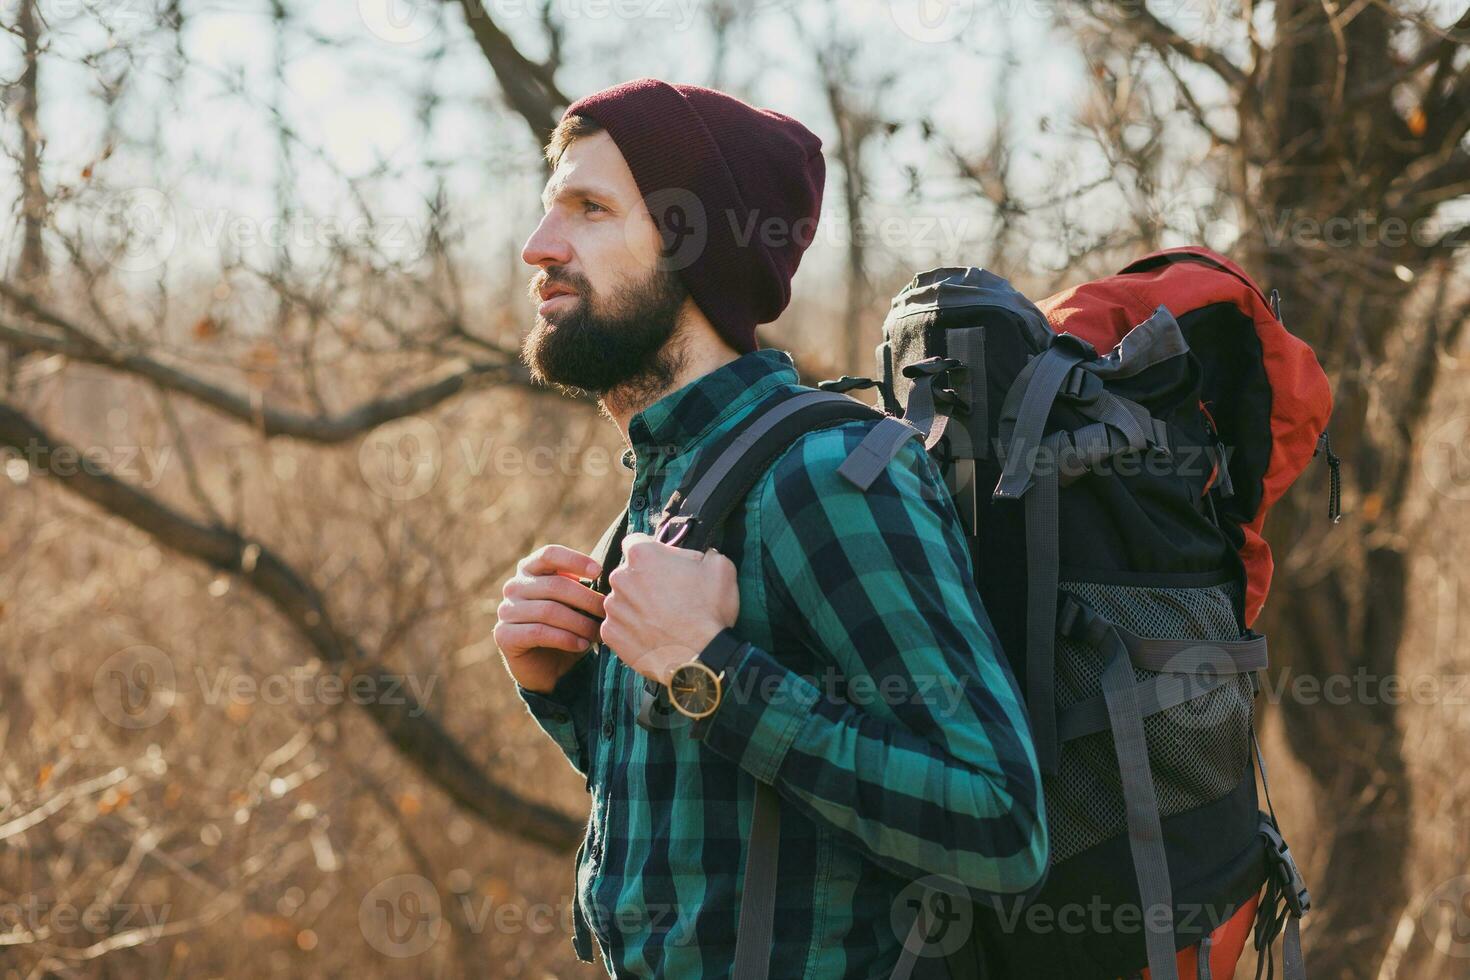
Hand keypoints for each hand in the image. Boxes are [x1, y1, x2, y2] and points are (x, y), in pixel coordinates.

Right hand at [494, 544, 605, 693]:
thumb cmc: (568, 627)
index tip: (599, 571)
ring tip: (598, 633)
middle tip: (608, 612)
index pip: (550, 554)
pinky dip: (565, 639)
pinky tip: (582, 645)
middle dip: (586, 599)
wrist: (549, 667)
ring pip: (549, 610)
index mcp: (530, 569)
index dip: (575, 560)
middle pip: (555, 585)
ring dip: (579, 623)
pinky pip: (539, 632)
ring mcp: (506, 610)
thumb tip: (614, 573)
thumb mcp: (576, 602)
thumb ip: (583, 584)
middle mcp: (514, 586)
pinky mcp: (504, 635)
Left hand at [601, 532, 738, 684]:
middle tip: (667, 596)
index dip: (651, 552)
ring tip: (660, 620)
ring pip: (622, 599)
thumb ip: (702, 553)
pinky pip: (618, 625)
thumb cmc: (710, 611)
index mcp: (643, 555)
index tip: (663, 565)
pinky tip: (651, 636)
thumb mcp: (720, 567)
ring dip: (636, 605)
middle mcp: (620, 577)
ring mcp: (613, 608)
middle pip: (628, 572)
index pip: (635, 541)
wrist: (700, 658)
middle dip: (643, 580)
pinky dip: (631, 629)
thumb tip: (699, 555)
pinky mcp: (610, 634)